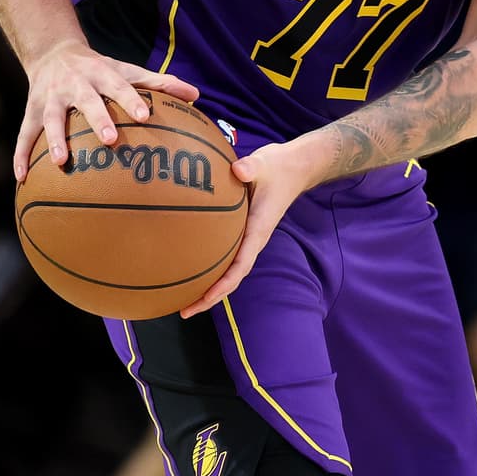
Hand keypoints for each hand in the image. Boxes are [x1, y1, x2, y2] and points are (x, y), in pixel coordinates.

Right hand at [16, 40, 199, 179]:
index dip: (131, 100)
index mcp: (101, 74)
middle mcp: (74, 85)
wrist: (54, 53)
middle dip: (98, 119)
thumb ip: (159, 83)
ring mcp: (50, 99)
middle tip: (110, 140)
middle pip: (87, 101)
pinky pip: (23, 135)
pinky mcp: (31, 111)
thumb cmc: (101, 70)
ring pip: (51, 119)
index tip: (145, 116)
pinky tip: (22, 179)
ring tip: (61, 162)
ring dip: (55, 139)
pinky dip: (21, 156)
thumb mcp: (127, 71)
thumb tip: (196, 95)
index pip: (120, 86)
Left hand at [179, 136, 322, 316]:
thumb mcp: (264, 164)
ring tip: (182, 301)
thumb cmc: (278, 167)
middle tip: (184, 311)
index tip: (205, 298)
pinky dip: (209, 269)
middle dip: (210, 297)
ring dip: (208, 288)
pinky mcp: (242, 231)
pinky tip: (189, 269)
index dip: (223, 285)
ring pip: (228, 271)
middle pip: (232, 277)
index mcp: (258, 230)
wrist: (294, 167)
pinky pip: (225, 257)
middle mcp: (253, 240)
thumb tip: (237, 170)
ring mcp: (247, 238)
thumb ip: (251, 167)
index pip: (241, 265)